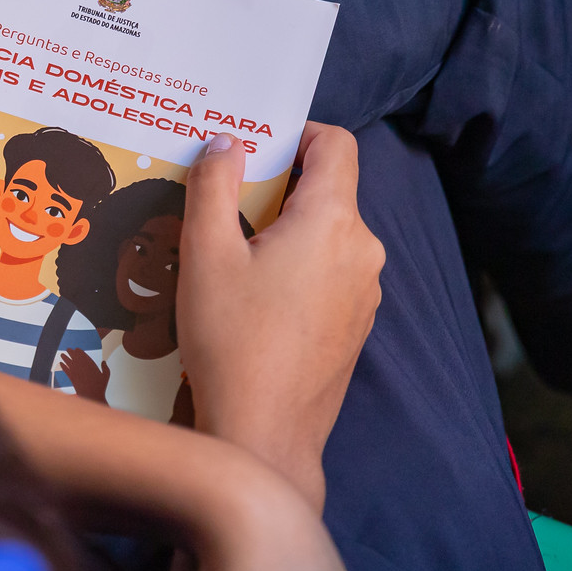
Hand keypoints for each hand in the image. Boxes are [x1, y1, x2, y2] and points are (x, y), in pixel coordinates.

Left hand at [59, 347, 110, 402]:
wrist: (93, 396)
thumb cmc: (100, 387)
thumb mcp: (106, 376)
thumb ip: (105, 368)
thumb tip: (103, 361)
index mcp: (91, 365)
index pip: (84, 356)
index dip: (79, 352)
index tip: (76, 349)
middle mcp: (83, 367)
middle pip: (76, 357)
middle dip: (71, 352)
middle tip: (68, 349)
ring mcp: (77, 373)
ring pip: (70, 363)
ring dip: (65, 358)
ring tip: (62, 354)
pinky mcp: (72, 379)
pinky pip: (67, 371)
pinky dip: (63, 367)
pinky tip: (61, 363)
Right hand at [179, 123, 384, 508]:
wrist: (263, 436)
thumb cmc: (232, 342)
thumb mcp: (206, 253)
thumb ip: (214, 184)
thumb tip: (227, 142)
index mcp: (332, 222)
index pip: (336, 145)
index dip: (297, 134)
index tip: (255, 147)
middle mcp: (362, 252)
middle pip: (328, 192)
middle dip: (278, 188)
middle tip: (223, 203)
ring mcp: (365, 293)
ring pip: (327, 236)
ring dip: (284, 232)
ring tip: (229, 257)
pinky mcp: (356, 326)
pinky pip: (330, 275)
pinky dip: (297, 269)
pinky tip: (252, 299)